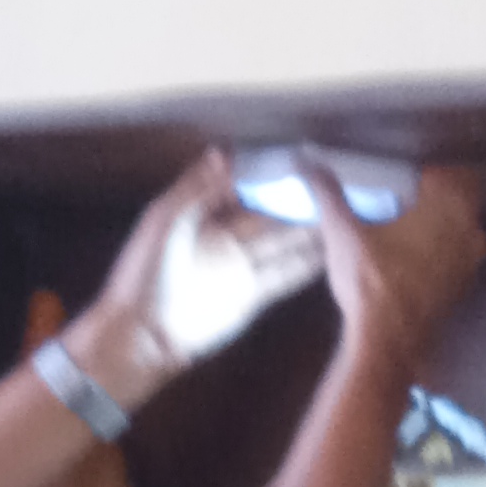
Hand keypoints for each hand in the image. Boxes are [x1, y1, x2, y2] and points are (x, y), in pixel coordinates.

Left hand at [72, 149, 323, 409]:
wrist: (142, 336)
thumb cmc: (144, 273)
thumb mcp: (164, 220)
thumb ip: (196, 187)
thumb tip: (225, 151)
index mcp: (200, 215)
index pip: (241, 187)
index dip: (267, 174)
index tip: (299, 159)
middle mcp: (224, 238)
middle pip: (268, 214)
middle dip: (297, 201)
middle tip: (334, 186)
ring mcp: (240, 268)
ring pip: (282, 243)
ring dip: (309, 231)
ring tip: (343, 214)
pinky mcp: (252, 297)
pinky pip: (284, 275)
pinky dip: (307, 263)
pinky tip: (332, 249)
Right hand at [311, 159, 485, 374]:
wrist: (388, 343)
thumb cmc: (370, 281)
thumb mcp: (342, 232)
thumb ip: (327, 192)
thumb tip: (302, 159)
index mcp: (448, 207)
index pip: (443, 174)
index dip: (422, 175)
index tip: (402, 180)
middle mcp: (470, 230)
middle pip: (456, 199)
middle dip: (432, 198)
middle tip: (402, 201)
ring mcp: (472, 262)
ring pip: (460, 229)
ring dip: (439, 226)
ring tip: (407, 231)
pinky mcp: (464, 287)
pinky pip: (457, 257)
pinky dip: (441, 254)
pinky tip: (413, 262)